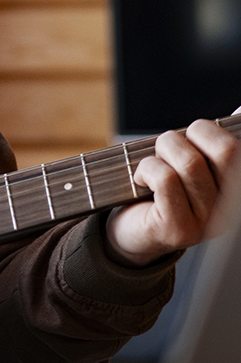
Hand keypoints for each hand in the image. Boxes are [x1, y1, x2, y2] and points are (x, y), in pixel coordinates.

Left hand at [105, 110, 239, 266]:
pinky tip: (141, 181)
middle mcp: (233, 209)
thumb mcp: (191, 163)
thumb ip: (213, 143)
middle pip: (227, 150)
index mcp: (237, 188)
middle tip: (169, 145)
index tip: (199, 131)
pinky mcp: (180, 230)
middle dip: (190, 134)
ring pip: (190, 161)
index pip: (240, 150)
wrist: (132, 233)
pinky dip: (146, 168)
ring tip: (152, 164)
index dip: (222, 129)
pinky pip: (165, 178)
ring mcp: (209, 223)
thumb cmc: (161, 190)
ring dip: (162, 151)